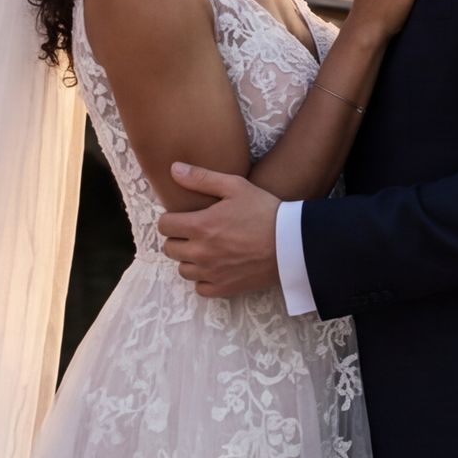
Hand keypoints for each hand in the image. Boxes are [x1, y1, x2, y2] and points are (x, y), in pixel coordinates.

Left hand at [160, 164, 282, 299]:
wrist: (293, 243)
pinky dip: (204, 278)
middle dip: (179, 238)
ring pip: (182, 269)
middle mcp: (201, 251)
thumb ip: (202, 178)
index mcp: (201, 225)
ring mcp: (211, 272)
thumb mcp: (236, 186)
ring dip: (190, 259)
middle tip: (197, 232)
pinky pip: (200, 287)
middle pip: (169, 248)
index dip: (172, 219)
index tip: (184, 217)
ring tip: (206, 249)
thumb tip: (173, 169)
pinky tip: (216, 267)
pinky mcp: (223, 287)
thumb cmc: (265, 211)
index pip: (164, 226)